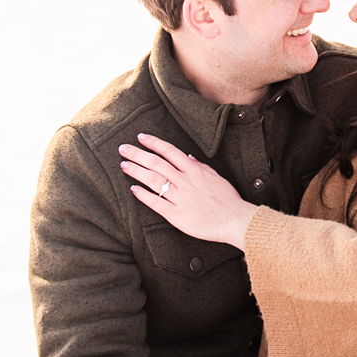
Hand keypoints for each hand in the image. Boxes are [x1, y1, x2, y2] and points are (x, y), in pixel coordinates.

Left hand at [120, 133, 258, 248]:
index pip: (170, 151)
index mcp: (194, 171)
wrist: (233, 219)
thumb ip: (201, 167)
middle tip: (123, 148)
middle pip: (156, 163)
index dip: (154, 143)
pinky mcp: (176, 215)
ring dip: (136, 171)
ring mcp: (179, 198)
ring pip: (153, 180)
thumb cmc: (228, 199)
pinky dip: (143, 195)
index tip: (141, 137)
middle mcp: (184, 181)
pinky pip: (156, 203)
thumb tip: (188, 157)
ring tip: (123, 165)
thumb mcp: (216, 177)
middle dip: (137, 154)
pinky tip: (133, 189)